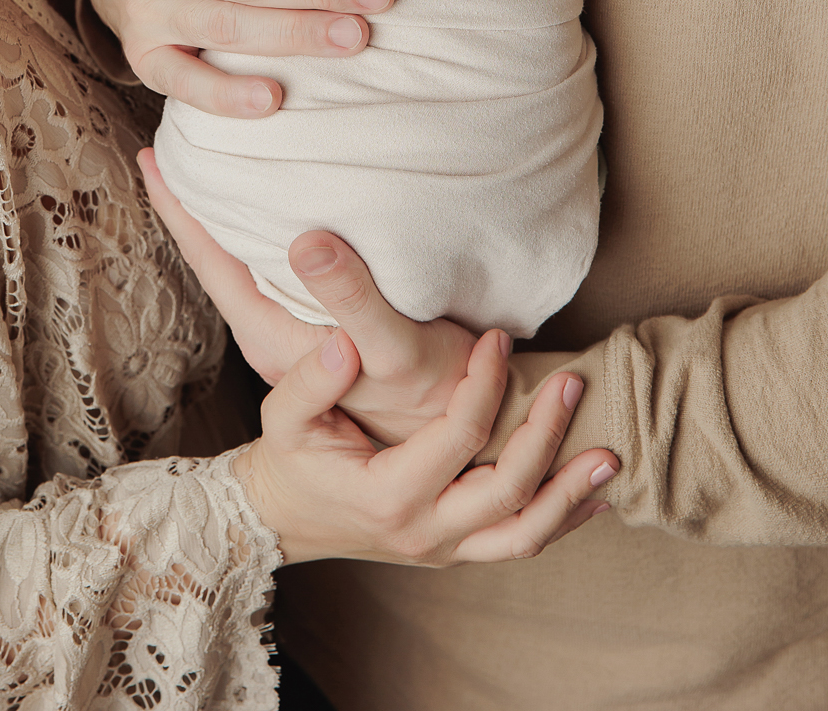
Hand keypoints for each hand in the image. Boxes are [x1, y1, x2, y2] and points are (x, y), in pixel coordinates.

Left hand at [140, 150, 472, 443]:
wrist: (477, 436)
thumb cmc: (438, 397)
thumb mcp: (395, 351)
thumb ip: (351, 299)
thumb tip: (303, 242)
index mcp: (275, 340)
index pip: (211, 265)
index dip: (179, 211)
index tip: (150, 157)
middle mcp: (275, 337)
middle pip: (218, 260)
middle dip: (194, 204)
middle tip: (175, 145)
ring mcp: (297, 334)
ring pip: (246, 264)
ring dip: (228, 216)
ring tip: (215, 165)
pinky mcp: (323, 327)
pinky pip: (276, 269)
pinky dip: (264, 231)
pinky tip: (275, 207)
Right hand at [238, 327, 617, 566]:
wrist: (284, 515)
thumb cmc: (289, 458)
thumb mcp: (283, 415)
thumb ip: (312, 379)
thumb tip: (347, 344)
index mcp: (387, 494)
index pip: (457, 439)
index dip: (484, 385)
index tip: (498, 340)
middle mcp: (423, 531)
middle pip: (507, 492)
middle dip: (546, 435)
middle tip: (572, 383)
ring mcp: (443, 548)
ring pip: (524, 533)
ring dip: (570, 494)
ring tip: (608, 455)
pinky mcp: (454, 549)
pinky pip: (518, 542)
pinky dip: (561, 519)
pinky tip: (594, 495)